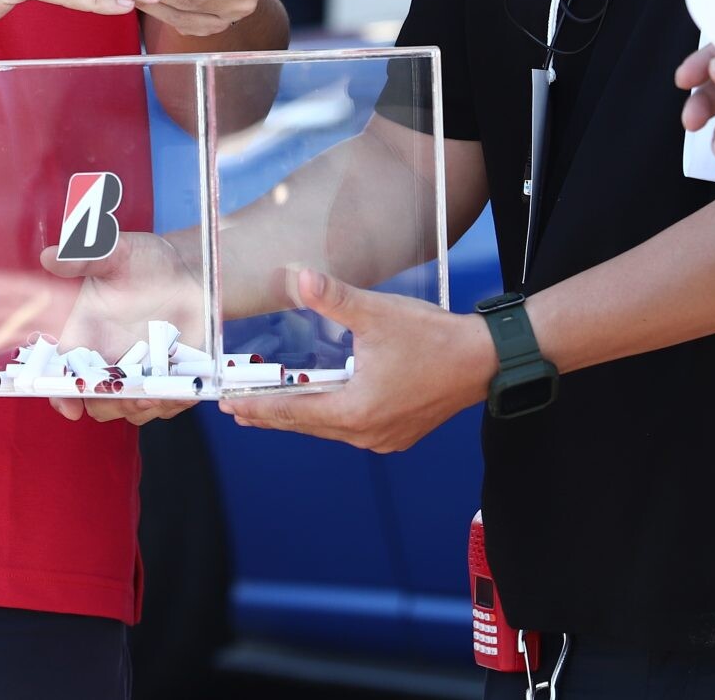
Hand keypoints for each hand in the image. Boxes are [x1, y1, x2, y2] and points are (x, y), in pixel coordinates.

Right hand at [36, 231, 204, 427]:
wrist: (189, 270)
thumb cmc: (146, 260)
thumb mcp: (117, 254)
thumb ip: (85, 259)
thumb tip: (48, 257)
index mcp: (82, 335)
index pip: (60, 375)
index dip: (61, 395)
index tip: (70, 407)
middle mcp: (105, 360)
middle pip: (94, 401)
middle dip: (109, 404)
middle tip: (132, 394)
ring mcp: (136, 373)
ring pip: (128, 409)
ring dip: (141, 407)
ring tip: (159, 392)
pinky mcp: (164, 379)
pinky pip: (164, 405)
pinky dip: (172, 403)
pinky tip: (184, 388)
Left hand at [227, 269, 494, 453]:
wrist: (485, 360)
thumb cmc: (435, 339)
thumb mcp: (379, 315)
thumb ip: (334, 298)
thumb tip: (298, 277)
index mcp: (356, 410)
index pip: (293, 411)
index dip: (258, 407)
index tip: (229, 406)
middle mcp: (367, 433)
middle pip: (307, 424)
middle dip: (271, 414)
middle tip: (237, 409)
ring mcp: (385, 437)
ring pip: (329, 428)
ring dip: (301, 416)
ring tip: (271, 409)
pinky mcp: (398, 433)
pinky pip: (352, 428)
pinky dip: (330, 417)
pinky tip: (322, 405)